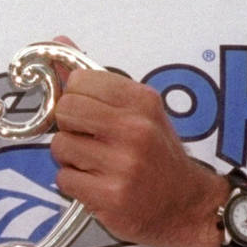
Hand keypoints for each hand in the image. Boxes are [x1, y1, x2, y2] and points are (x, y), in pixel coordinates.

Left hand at [48, 65, 229, 246]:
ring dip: (71, 158)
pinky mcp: (110, 196)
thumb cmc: (159, 154)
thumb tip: (58, 42)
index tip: (89, 111)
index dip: (77, 96)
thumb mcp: (139, 110)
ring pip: (60, 147)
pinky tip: (99, 185)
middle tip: (90, 139)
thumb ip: (97, 80)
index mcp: (142, 101)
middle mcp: (134, 129)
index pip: (80, 80)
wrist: (188, 204)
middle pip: (65, 110)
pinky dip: (75, 184)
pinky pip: (63, 180)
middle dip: (70, 126)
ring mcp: (122, 165)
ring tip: (97, 165)